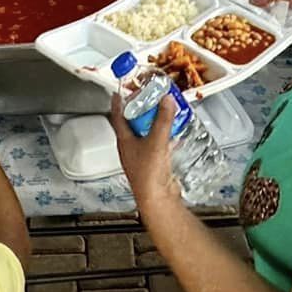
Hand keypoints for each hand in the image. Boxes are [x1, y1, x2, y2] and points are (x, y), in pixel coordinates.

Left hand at [109, 91, 183, 214]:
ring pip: (146, 135)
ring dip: (154, 124)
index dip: (118, 103)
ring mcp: (141, 157)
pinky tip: (174, 135)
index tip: (119, 92)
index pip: (117, 117)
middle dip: (140, 112)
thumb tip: (166, 100)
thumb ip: (163, 119)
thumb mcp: (157, 140)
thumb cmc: (148, 174)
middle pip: (133, 125)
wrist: (157, 199)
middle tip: (148, 100)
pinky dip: (165, 138)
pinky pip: (158, 145)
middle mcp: (130, 149)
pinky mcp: (153, 165)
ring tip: (163, 113)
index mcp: (124, 141)